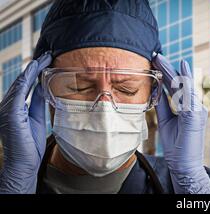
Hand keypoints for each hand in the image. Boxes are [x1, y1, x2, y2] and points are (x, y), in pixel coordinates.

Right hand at [0, 52, 51, 193]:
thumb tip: (45, 88)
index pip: (26, 84)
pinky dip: (27, 79)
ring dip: (32, 68)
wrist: (24, 163)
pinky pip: (19, 92)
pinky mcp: (10, 113)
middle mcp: (8, 104)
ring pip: (20, 82)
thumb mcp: (38, 118)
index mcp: (15, 106)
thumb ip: (39, 103)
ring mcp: (7, 108)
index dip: (36, 71)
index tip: (48, 59)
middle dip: (35, 66)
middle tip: (48, 53)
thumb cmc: (30, 144)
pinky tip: (35, 70)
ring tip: (44, 57)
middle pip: (23, 80)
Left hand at [152, 53, 209, 193]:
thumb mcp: (166, 121)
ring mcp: (198, 110)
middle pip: (181, 84)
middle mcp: (196, 107)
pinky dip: (183, 82)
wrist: (183, 166)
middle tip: (156, 54)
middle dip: (168, 68)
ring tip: (160, 59)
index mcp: (190, 109)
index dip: (168, 73)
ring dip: (172, 71)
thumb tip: (157, 89)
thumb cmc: (177, 147)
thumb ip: (163, 105)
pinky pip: (188, 95)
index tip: (157, 61)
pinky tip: (178, 70)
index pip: (178, 87)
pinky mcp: (195, 115)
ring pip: (184, 86)